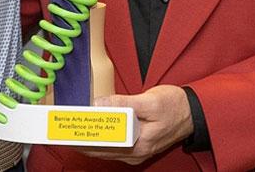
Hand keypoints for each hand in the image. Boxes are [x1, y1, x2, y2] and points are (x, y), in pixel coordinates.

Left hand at [77, 85, 193, 165]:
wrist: (193, 112)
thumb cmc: (174, 105)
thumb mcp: (150, 100)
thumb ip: (124, 103)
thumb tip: (99, 104)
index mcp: (139, 144)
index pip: (102, 144)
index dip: (82, 138)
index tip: (66, 131)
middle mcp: (135, 153)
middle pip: (100, 150)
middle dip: (79, 141)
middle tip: (60, 132)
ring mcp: (136, 151)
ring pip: (104, 151)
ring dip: (86, 142)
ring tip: (68, 133)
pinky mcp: (136, 146)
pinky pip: (111, 147)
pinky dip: (97, 141)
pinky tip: (87, 134)